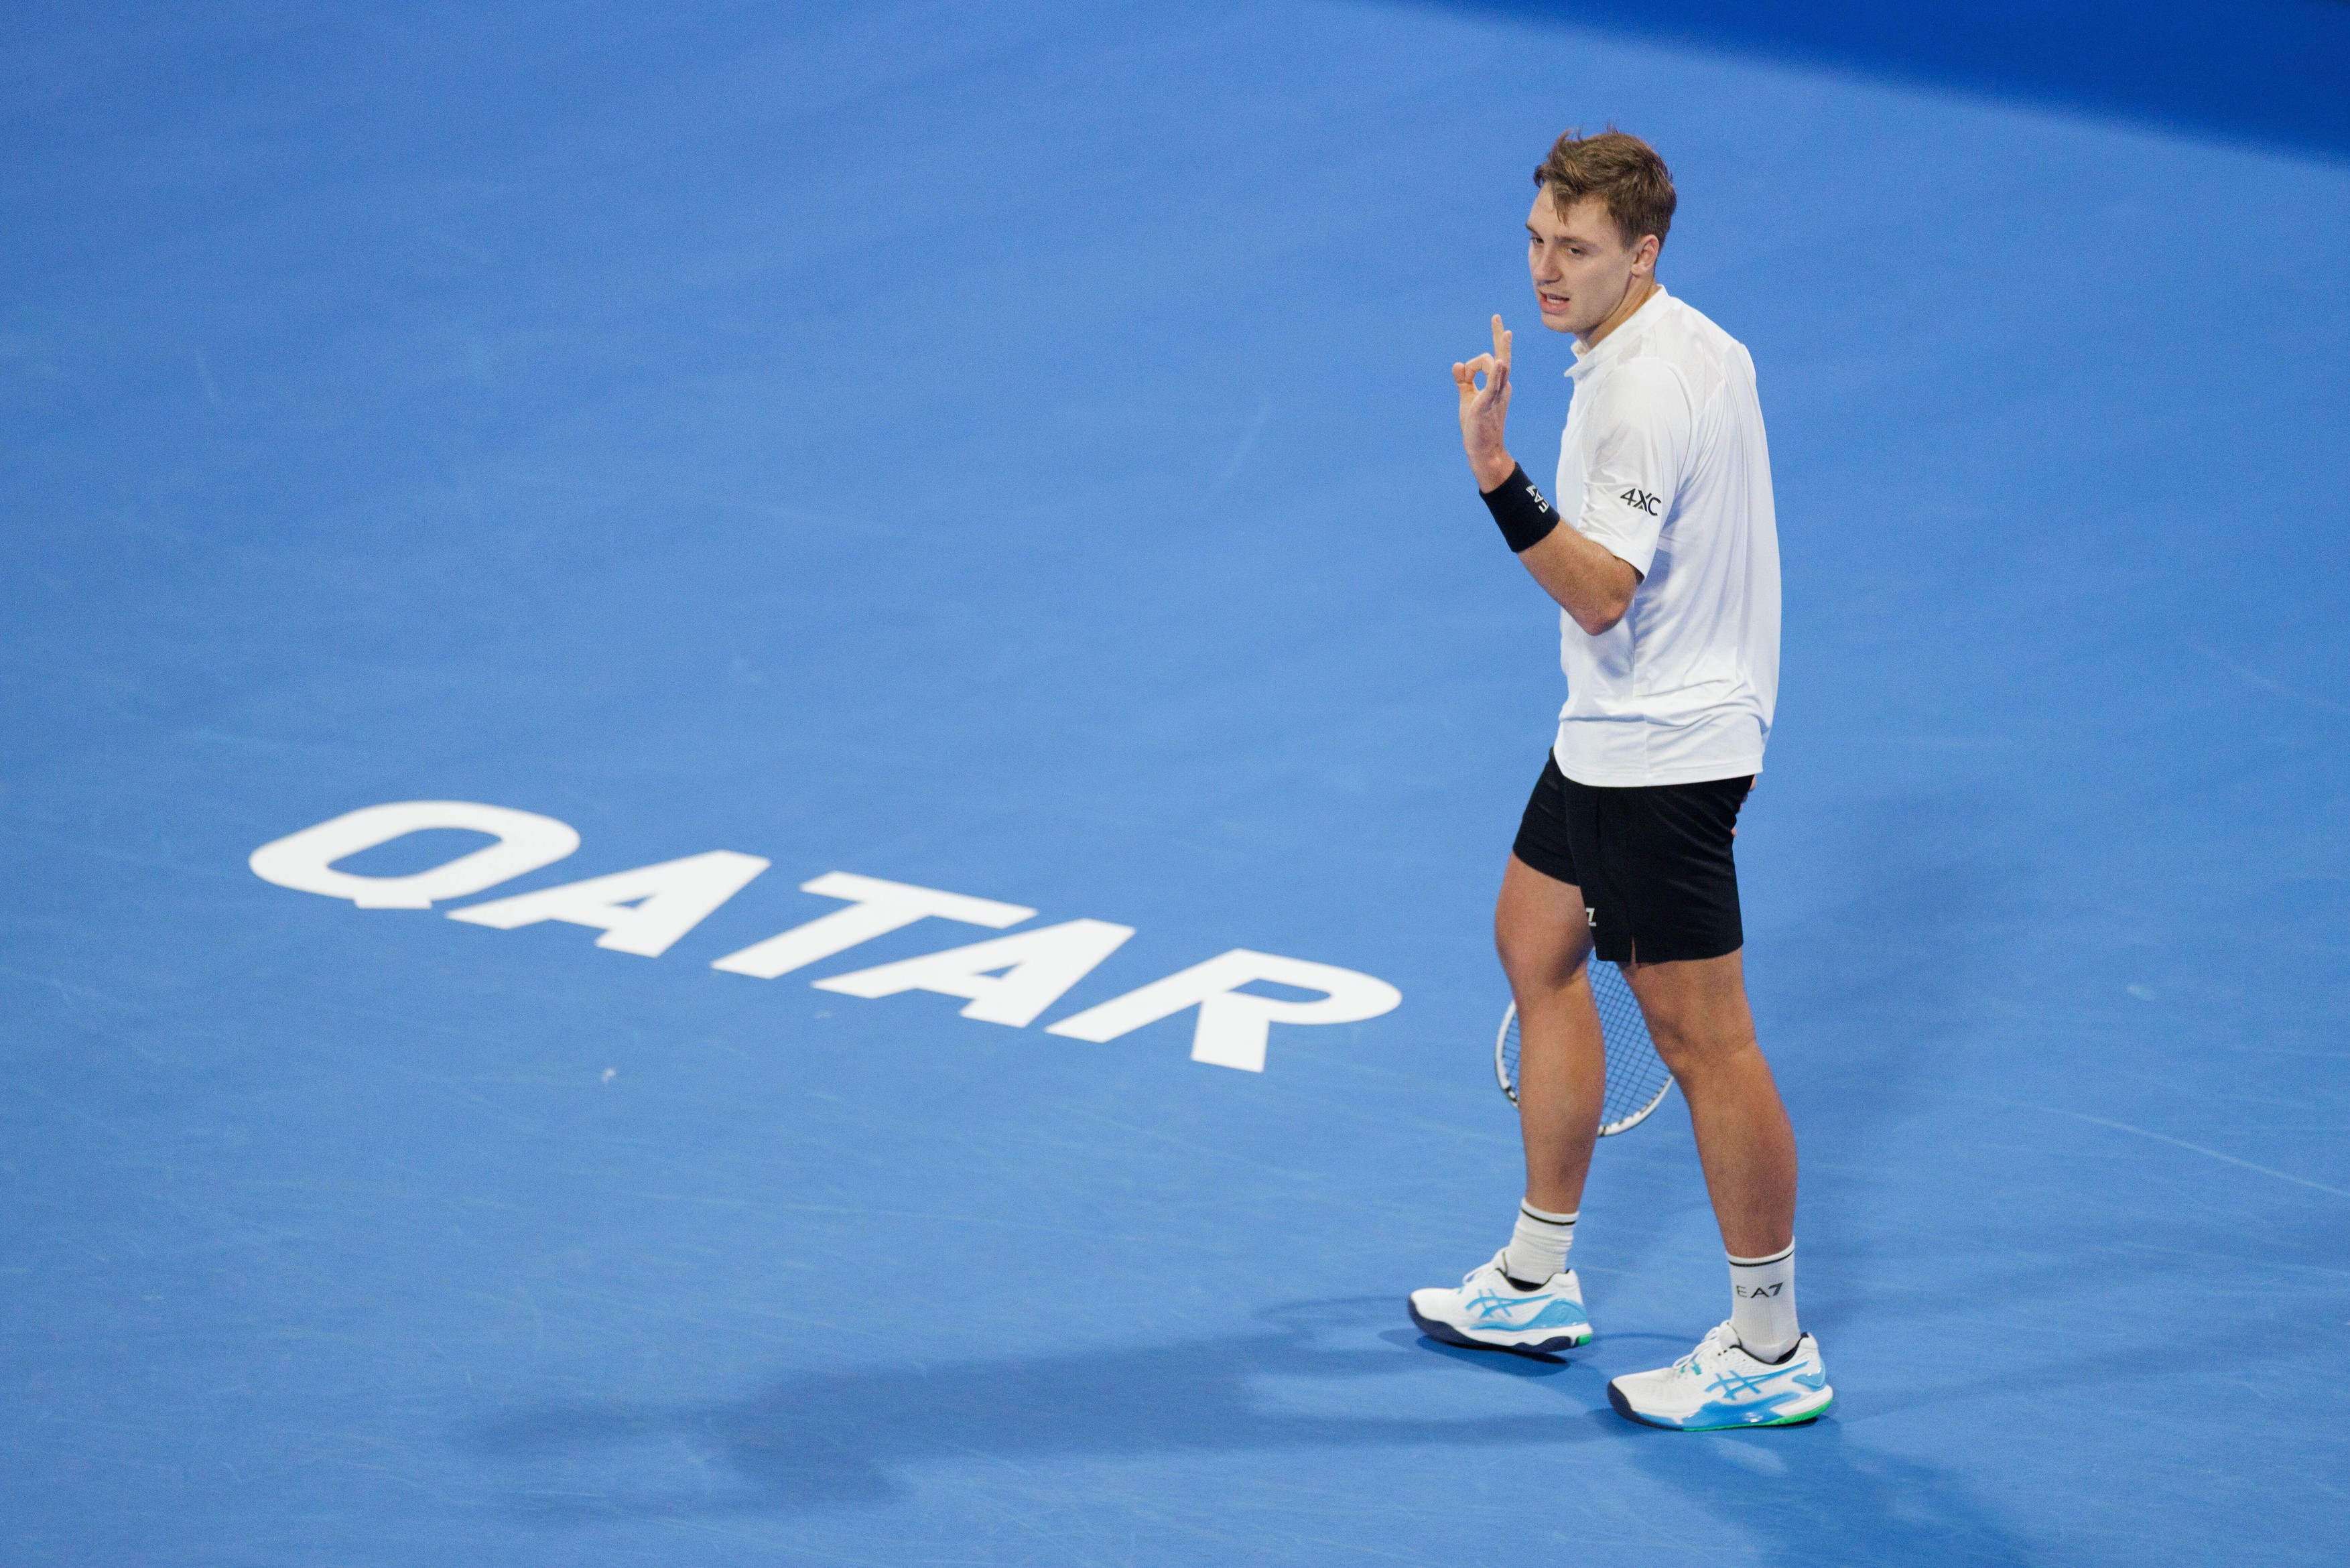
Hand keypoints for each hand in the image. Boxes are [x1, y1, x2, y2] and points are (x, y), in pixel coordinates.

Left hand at [1453, 314, 1514, 491]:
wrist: (1484, 450)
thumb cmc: (1477, 427)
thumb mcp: (1468, 399)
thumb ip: (1463, 381)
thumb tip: (1457, 364)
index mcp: (1497, 385)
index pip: (1493, 360)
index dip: (1487, 350)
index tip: (1487, 339)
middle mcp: (1501, 386)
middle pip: (1502, 356)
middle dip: (1499, 337)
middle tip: (1496, 317)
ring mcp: (1497, 393)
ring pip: (1495, 365)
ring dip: (1478, 364)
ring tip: (1471, 370)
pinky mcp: (1488, 402)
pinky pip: (1495, 384)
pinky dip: (1497, 372)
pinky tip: (1499, 362)